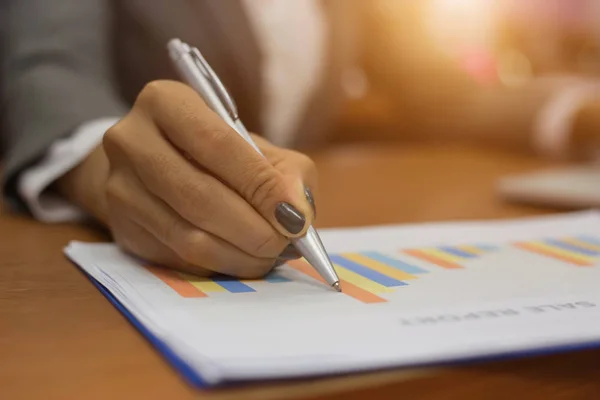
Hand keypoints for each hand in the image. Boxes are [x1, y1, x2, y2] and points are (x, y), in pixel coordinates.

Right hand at [56, 80, 317, 277]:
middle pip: (198, 196)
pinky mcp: (121, 228)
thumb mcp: (256, 147)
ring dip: (239, 254)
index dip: (259, 185)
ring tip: (270, 255)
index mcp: (165, 102)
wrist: (155, 165)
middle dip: (252, 229)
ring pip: (187, 236)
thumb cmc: (218, 153)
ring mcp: (118, 187)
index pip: (217, 144)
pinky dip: (219, 265)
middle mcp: (130, 140)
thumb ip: (285, 173)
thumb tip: (296, 213)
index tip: (294, 217)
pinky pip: (177, 258)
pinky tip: (241, 258)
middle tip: (285, 243)